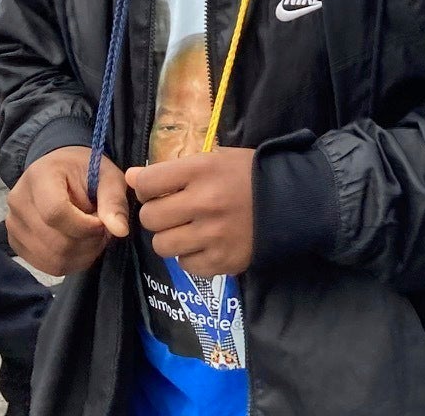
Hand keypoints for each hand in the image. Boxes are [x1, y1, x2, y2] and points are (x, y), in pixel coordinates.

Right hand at [7, 146, 130, 276]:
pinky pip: (47, 266)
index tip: (102, 222)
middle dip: (88, 241)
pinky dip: (71, 262)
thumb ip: (114, 201)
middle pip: (56, 242)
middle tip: (102, 228)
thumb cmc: (85, 171)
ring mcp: (13, 225)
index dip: (85, 225)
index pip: (55, 213)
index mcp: (39, 177)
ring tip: (92, 235)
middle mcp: (18, 202)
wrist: (60, 171)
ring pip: (53, 259)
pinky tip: (81, 245)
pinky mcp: (16, 243)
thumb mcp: (107, 176)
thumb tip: (120, 231)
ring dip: (82, 254)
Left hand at [127, 149, 258, 277]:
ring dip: (170, 238)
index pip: (148, 183)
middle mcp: (204, 203)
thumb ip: (173, 169)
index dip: (146, 188)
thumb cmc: (249, 175)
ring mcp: (213, 235)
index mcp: (202, 171)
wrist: (293, 201)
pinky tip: (206, 244)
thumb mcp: (215, 159)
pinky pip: (185, 265)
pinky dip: (191, 256)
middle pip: (150, 218)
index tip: (156, 190)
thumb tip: (131, 178)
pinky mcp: (222, 261)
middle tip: (173, 212)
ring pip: (162, 245)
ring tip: (188, 230)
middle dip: (157, 215)